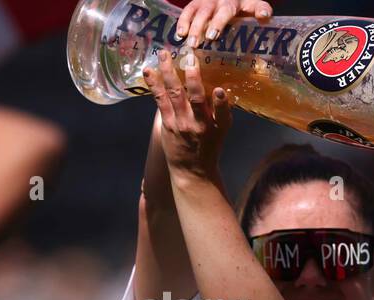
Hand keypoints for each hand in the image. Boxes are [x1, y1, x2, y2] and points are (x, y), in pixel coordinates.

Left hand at [142, 49, 231, 178]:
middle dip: (192, 78)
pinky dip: (154, 84)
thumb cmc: (208, 147)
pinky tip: (149, 71)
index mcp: (219, 127)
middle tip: (189, 59)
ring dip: (169, 72)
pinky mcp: (167, 124)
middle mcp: (201, 126)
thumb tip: (213, 84)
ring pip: (175, 94)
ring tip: (164, 54)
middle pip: (196, 99)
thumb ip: (218, 111)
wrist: (192, 170)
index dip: (222, 103)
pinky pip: (159, 100)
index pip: (224, 114)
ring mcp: (182, 124)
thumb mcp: (220, 132)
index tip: (221, 91)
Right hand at [174, 0, 272, 48]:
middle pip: (206, 12)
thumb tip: (264, 15)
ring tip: (187, 41)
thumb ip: (262, 9)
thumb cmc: (246, 4)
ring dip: (189, 26)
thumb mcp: (255, 4)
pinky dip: (182, 22)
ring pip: (194, 12)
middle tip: (196, 43)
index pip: (225, 11)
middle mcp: (215, 0)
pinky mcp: (196, 4)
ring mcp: (204, 1)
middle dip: (200, 27)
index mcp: (231, 2)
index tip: (212, 36)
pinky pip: (187, 11)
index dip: (218, 22)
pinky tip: (178, 35)